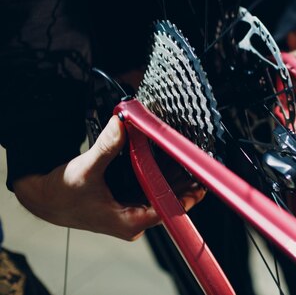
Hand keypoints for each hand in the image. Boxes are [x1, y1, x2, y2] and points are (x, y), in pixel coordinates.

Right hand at [13, 117, 204, 240]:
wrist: (46, 198)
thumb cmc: (63, 192)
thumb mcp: (85, 168)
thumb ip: (106, 147)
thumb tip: (121, 122)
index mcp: (127, 222)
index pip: (165, 212)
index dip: (184, 198)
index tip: (200, 185)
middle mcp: (133, 221)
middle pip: (167, 200)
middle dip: (183, 181)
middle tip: (199, 163)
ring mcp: (132, 211)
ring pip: (161, 193)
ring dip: (174, 176)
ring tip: (189, 157)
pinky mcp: (130, 201)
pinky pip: (151, 187)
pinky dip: (159, 173)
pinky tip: (170, 157)